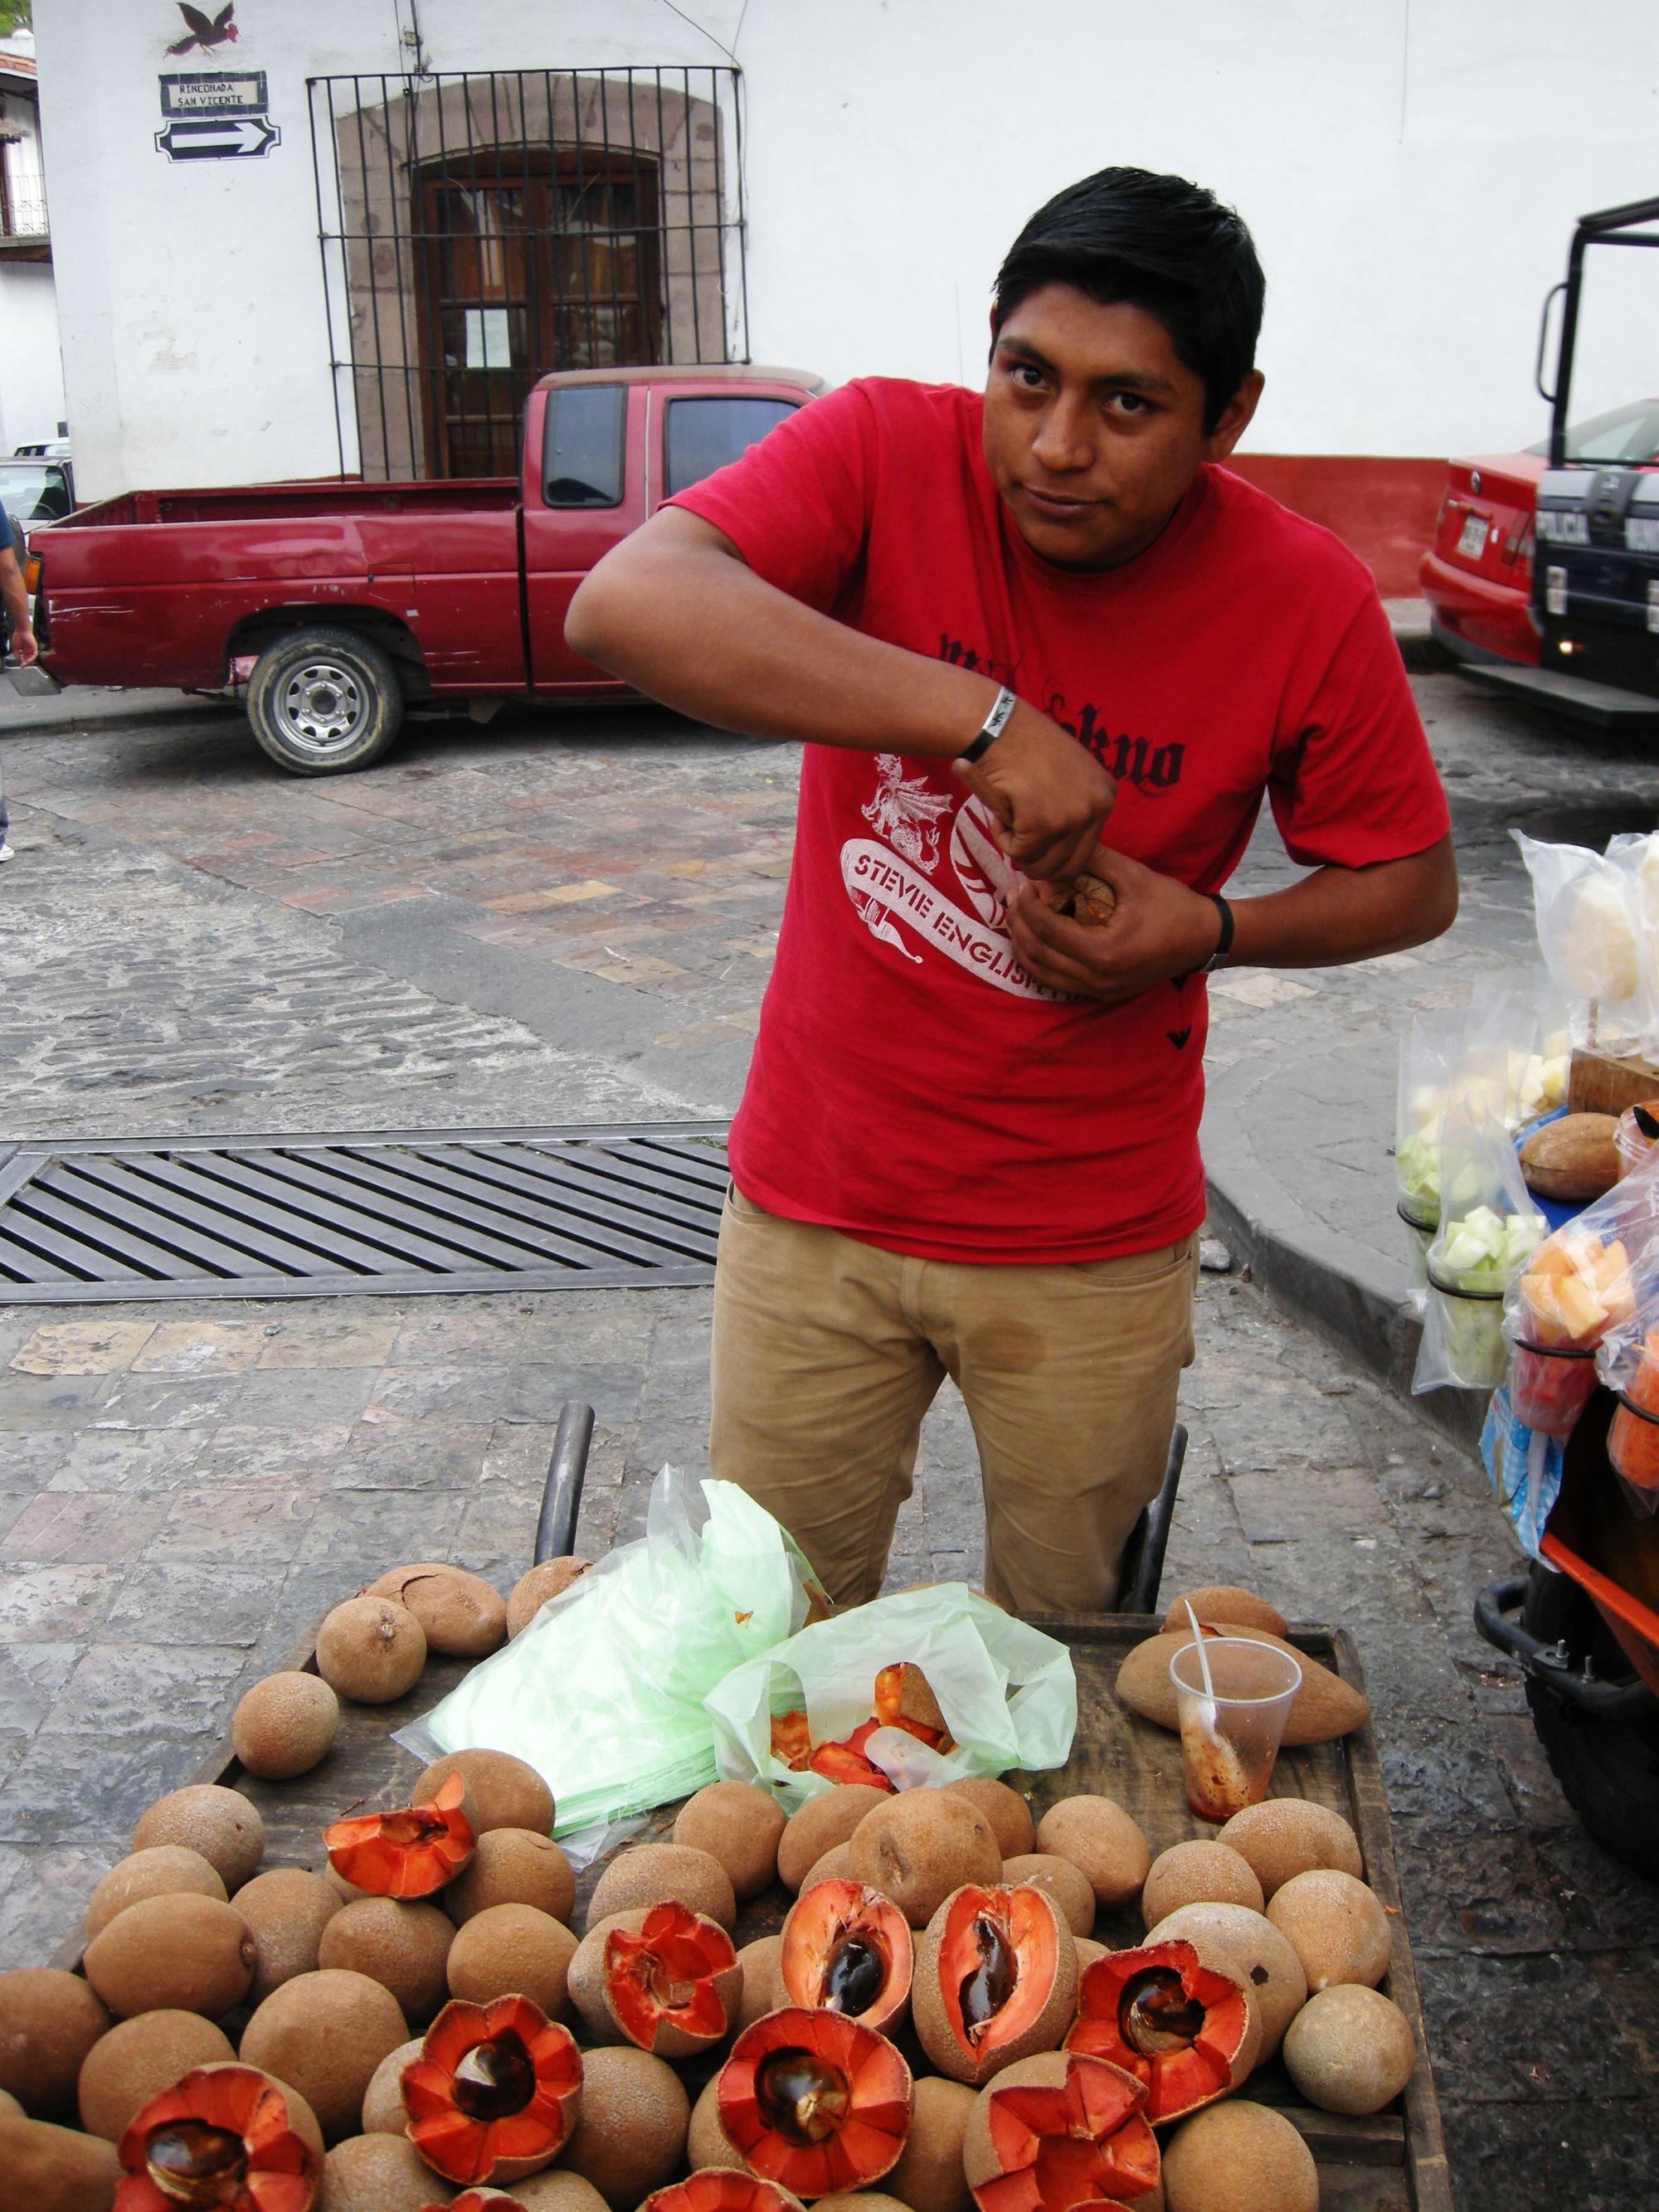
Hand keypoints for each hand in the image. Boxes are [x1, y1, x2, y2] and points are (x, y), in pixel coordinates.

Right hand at [10, 625, 36, 667]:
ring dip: (29, 661)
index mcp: (24, 650)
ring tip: (25, 664)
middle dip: (26, 663)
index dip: (22, 662)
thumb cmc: (18, 636)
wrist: (21, 630)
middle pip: (28, 659)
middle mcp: (29, 650)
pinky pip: (34, 654)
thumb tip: (17, 659)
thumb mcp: (15, 647)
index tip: (20, 666)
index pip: (24, 658)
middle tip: (23, 666)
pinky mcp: (35, 647)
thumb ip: (16, 653)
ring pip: (32, 657)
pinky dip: (32, 657)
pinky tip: (28, 660)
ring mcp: (32, 649)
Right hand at [953, 697, 1114, 882]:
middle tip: (1017, 841)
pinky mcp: (1046, 822)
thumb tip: (1058, 880)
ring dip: (1018, 850)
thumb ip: (1067, 814)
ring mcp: (1074, 816)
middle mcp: (1098, 807)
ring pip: (1043, 865)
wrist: (997, 725)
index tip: (1035, 851)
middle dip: (1037, 864)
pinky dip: (1003, 837)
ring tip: (1008, 817)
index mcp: (1106, 797)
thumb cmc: (1023, 748)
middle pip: (1069, 867)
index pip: (1086, 853)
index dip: (1055, 858)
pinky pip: (1020, 852)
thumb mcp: (1063, 778)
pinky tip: (1001, 809)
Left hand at [1005, 844, 1221, 1002]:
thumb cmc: (1172, 905)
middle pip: (1038, 954)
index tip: (1020, 884)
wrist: (1204, 939)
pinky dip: (1039, 962)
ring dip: (1023, 945)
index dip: (1027, 905)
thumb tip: (1055, 845)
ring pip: (1042, 974)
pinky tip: (1034, 939)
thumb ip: (1093, 859)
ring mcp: (1100, 991)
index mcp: (1104, 952)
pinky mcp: (1102, 994)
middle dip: (1018, 924)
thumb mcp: (1133, 876)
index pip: (1047, 929)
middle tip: (1011, 897)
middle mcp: (1098, 979)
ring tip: (1016, 917)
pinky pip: (1057, 982)